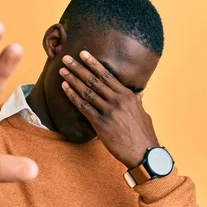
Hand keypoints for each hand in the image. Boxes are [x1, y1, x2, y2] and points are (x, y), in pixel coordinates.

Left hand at [59, 51, 158, 168]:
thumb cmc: (144, 135)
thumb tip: (139, 95)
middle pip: (94, 80)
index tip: (83, 54)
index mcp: (128, 96)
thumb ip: (138, 102)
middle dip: (78, 68)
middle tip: (66, 58)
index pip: (107, 76)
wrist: (144, 153)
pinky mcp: (101, 123)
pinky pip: (83, 106)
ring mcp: (109, 111)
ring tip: (62, 71)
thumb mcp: (143, 114)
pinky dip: (72, 96)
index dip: (93, 64)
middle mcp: (118, 100)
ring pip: (87, 91)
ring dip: (72, 79)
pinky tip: (64, 88)